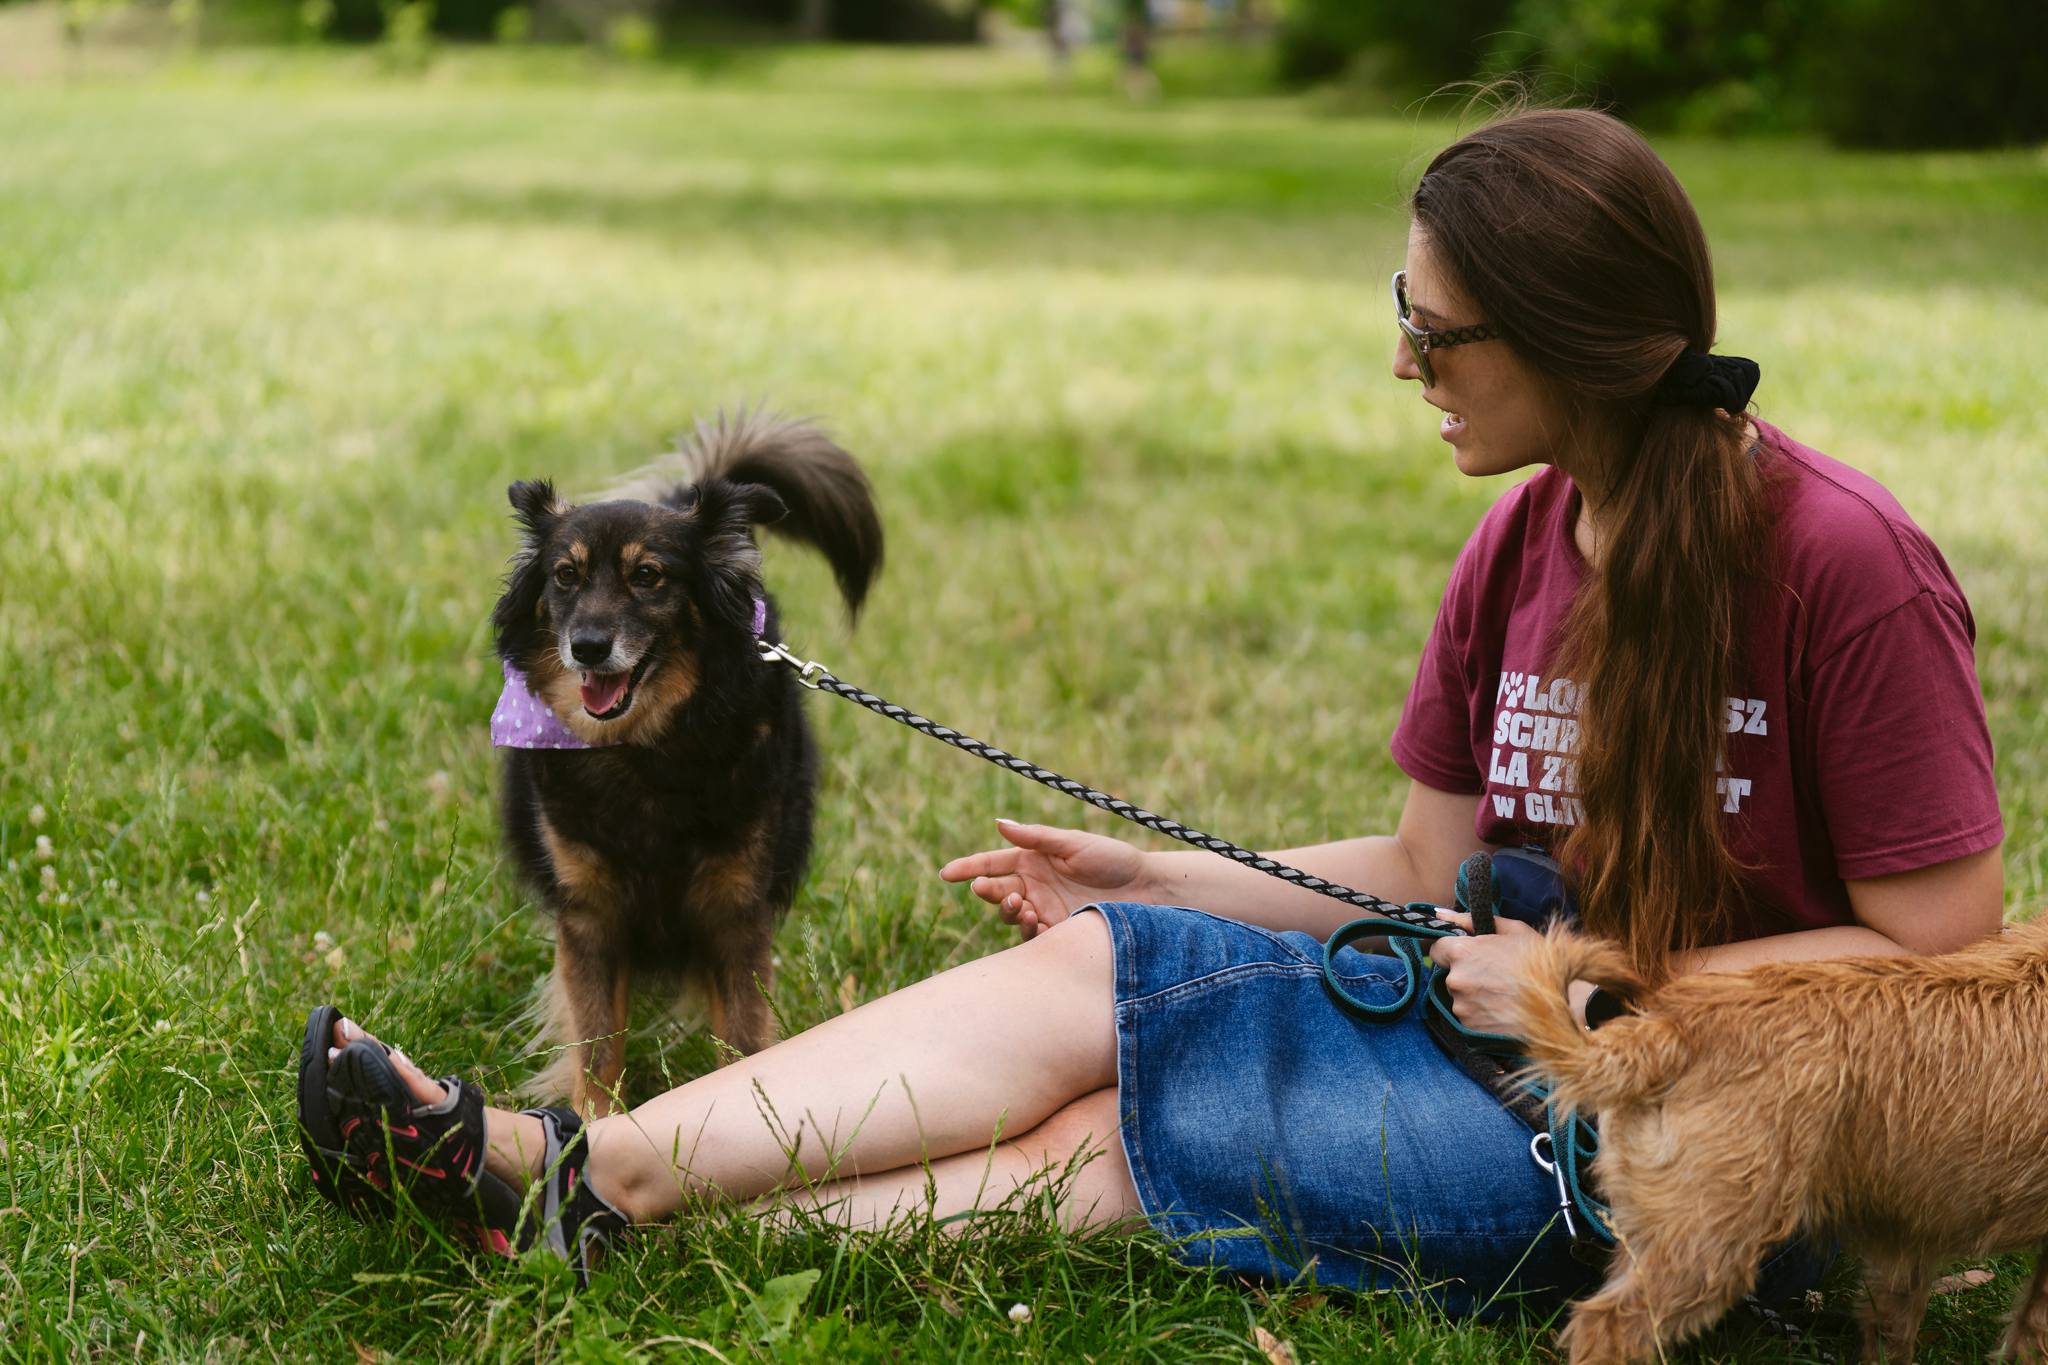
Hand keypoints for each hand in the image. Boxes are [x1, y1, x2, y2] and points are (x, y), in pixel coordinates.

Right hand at [939, 820, 1148, 940]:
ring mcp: (1044, 910)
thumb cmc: (1113, 859)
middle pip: (997, 892)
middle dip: (989, 893)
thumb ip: (1037, 837)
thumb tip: (1000, 824)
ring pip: (1010, 916)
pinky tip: (1038, 923)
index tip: (946, 874)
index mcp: (1033, 860)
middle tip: (995, 890)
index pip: (992, 863)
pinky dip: (1028, 931)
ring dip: (1009, 912)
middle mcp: (1034, 886)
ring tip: (1024, 906)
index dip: (968, 868)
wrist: (1147, 891)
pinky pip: (1031, 937)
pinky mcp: (1057, 933)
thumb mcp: (1074, 844)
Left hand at [1428, 911, 1543, 1035]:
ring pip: (1460, 999)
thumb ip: (1471, 920)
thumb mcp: (1513, 931)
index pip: (1436, 949)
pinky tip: (1504, 1012)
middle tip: (1496, 976)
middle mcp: (1456, 981)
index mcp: (1463, 953)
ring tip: (1504, 996)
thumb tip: (1440, 914)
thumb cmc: (1542, 963)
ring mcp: (1462, 1008)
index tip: (1469, 956)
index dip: (1452, 951)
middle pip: (1450, 975)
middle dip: (1467, 974)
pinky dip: (1482, 1016)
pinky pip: (1469, 1019)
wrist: (1565, 1006)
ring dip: (1474, 997)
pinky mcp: (1471, 1030)